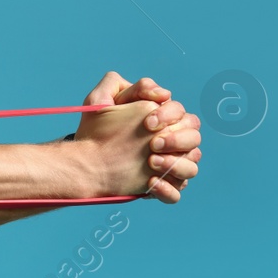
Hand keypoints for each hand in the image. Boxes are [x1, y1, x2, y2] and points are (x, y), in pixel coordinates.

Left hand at [74, 71, 201, 202]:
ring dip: (176, 164)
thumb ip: (120, 84)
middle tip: (152, 144)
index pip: (182, 114)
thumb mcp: (99, 102)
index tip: (147, 122)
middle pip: (194, 138)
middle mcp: (172, 144)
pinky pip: (177, 193)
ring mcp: (168, 167)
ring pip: (191, 167)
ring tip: (150, 163)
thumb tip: (161, 92)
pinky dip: (168, 189)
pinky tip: (150, 184)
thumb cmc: (95, 130)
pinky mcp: (159, 188)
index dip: (169, 115)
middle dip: (176, 140)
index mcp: (164, 121)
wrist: (83, 160)